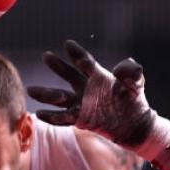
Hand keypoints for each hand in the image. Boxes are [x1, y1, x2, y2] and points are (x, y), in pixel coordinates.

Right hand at [28, 40, 160, 150]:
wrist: (136, 125)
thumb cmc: (135, 101)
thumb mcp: (137, 86)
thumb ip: (132, 74)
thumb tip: (123, 68)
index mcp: (99, 76)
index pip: (86, 63)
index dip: (77, 54)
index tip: (68, 44)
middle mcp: (86, 87)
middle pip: (69, 75)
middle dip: (58, 66)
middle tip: (47, 56)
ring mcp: (81, 103)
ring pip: (60, 97)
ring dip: (48, 94)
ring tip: (32, 90)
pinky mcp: (80, 119)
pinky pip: (63, 118)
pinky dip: (52, 117)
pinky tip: (39, 113)